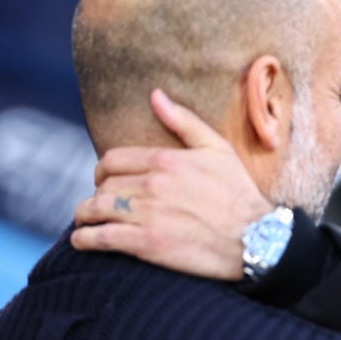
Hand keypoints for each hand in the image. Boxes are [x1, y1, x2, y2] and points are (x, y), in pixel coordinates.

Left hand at [71, 89, 272, 279]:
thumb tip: (155, 95)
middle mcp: (152, 184)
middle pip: (103, 185)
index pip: (112, 160)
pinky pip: (101, 238)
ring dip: (85, 216)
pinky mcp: (146, 244)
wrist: (257, 238)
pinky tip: (83, 241)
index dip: (102, 171)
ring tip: (88, 223)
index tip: (105, 181)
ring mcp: (147, 215)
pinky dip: (85, 239)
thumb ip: (184, 122)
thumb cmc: (239, 193)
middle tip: (102, 204)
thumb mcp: (218, 150)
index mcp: (166, 159)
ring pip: (95, 209)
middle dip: (98, 194)